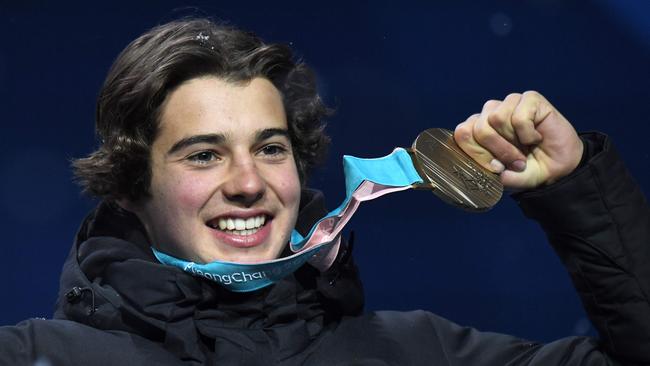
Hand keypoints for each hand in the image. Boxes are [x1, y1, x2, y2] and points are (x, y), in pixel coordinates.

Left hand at [454, 91, 583, 189]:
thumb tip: (486, 167)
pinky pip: (519, 116)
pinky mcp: (529, 98)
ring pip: (496, 118)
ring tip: (526, 148)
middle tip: (516, 162)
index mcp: (478, 130)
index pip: (463, 133)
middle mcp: (490, 113)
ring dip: (513, 142)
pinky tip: (536, 136)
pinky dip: (528, 133)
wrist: (560, 167)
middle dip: (498, 150)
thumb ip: (491, 173)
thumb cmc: (528, 169)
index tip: (496, 168)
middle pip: (479, 127)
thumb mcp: (506, 178)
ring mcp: (509, 103)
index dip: (477, 153)